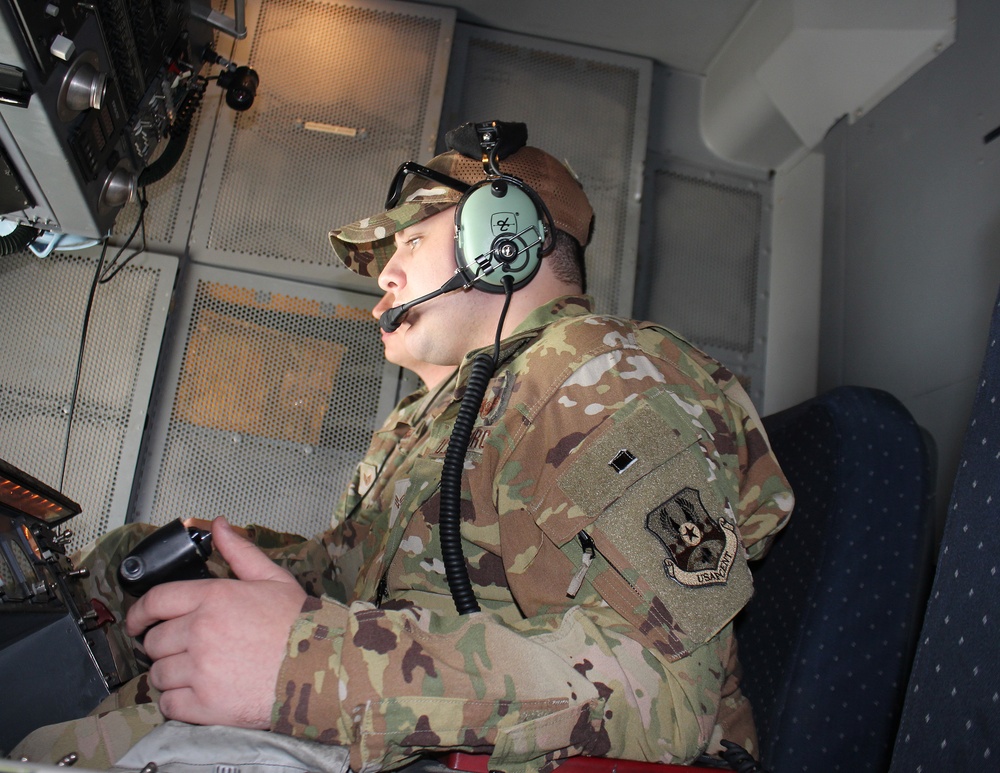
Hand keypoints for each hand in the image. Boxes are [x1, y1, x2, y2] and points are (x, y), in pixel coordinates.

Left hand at [125, 517, 306, 727]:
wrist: (321, 668)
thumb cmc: (300, 625)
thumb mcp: (273, 579)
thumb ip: (240, 552)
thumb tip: (218, 526)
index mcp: (215, 598)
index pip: (156, 601)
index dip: (139, 613)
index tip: (137, 622)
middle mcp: (202, 631)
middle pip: (154, 641)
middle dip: (164, 646)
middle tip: (184, 650)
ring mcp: (201, 669)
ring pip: (159, 674)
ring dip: (170, 675)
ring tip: (194, 673)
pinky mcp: (205, 704)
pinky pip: (169, 704)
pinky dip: (177, 702)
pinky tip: (197, 694)